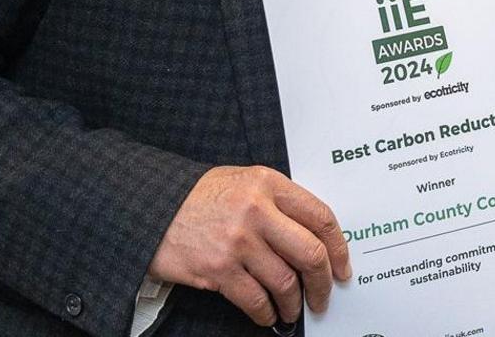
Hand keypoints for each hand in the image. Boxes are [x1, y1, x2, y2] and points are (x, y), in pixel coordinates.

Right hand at [147, 165, 349, 326]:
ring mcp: (238, 241)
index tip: (343, 267)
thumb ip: (279, 201)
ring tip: (293, 309)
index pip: (321, 217)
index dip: (339, 248)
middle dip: (323, 283)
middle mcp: (257, 210)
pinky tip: (268, 314)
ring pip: (285, 282)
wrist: (151, 207)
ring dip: (294, 303)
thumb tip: (314, 236)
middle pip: (310, 253)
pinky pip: (255, 299)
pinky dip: (266, 313)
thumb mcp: (244, 181)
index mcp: (269, 184)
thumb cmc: (200, 197)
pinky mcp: (218, 268)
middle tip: (324, 297)